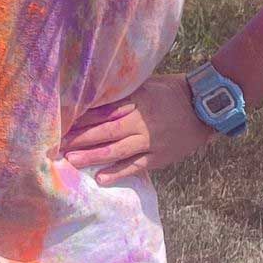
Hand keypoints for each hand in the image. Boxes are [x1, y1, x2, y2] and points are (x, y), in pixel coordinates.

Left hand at [58, 75, 220, 185]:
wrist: (205, 108)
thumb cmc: (172, 92)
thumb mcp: (148, 84)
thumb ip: (124, 92)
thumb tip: (95, 94)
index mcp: (136, 100)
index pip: (103, 110)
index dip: (81, 118)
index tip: (62, 122)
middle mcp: (141, 121)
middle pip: (104, 131)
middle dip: (79, 138)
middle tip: (57, 144)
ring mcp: (151, 141)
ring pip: (117, 150)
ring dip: (93, 156)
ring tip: (72, 160)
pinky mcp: (160, 156)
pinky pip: (136, 166)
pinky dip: (118, 172)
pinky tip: (101, 178)